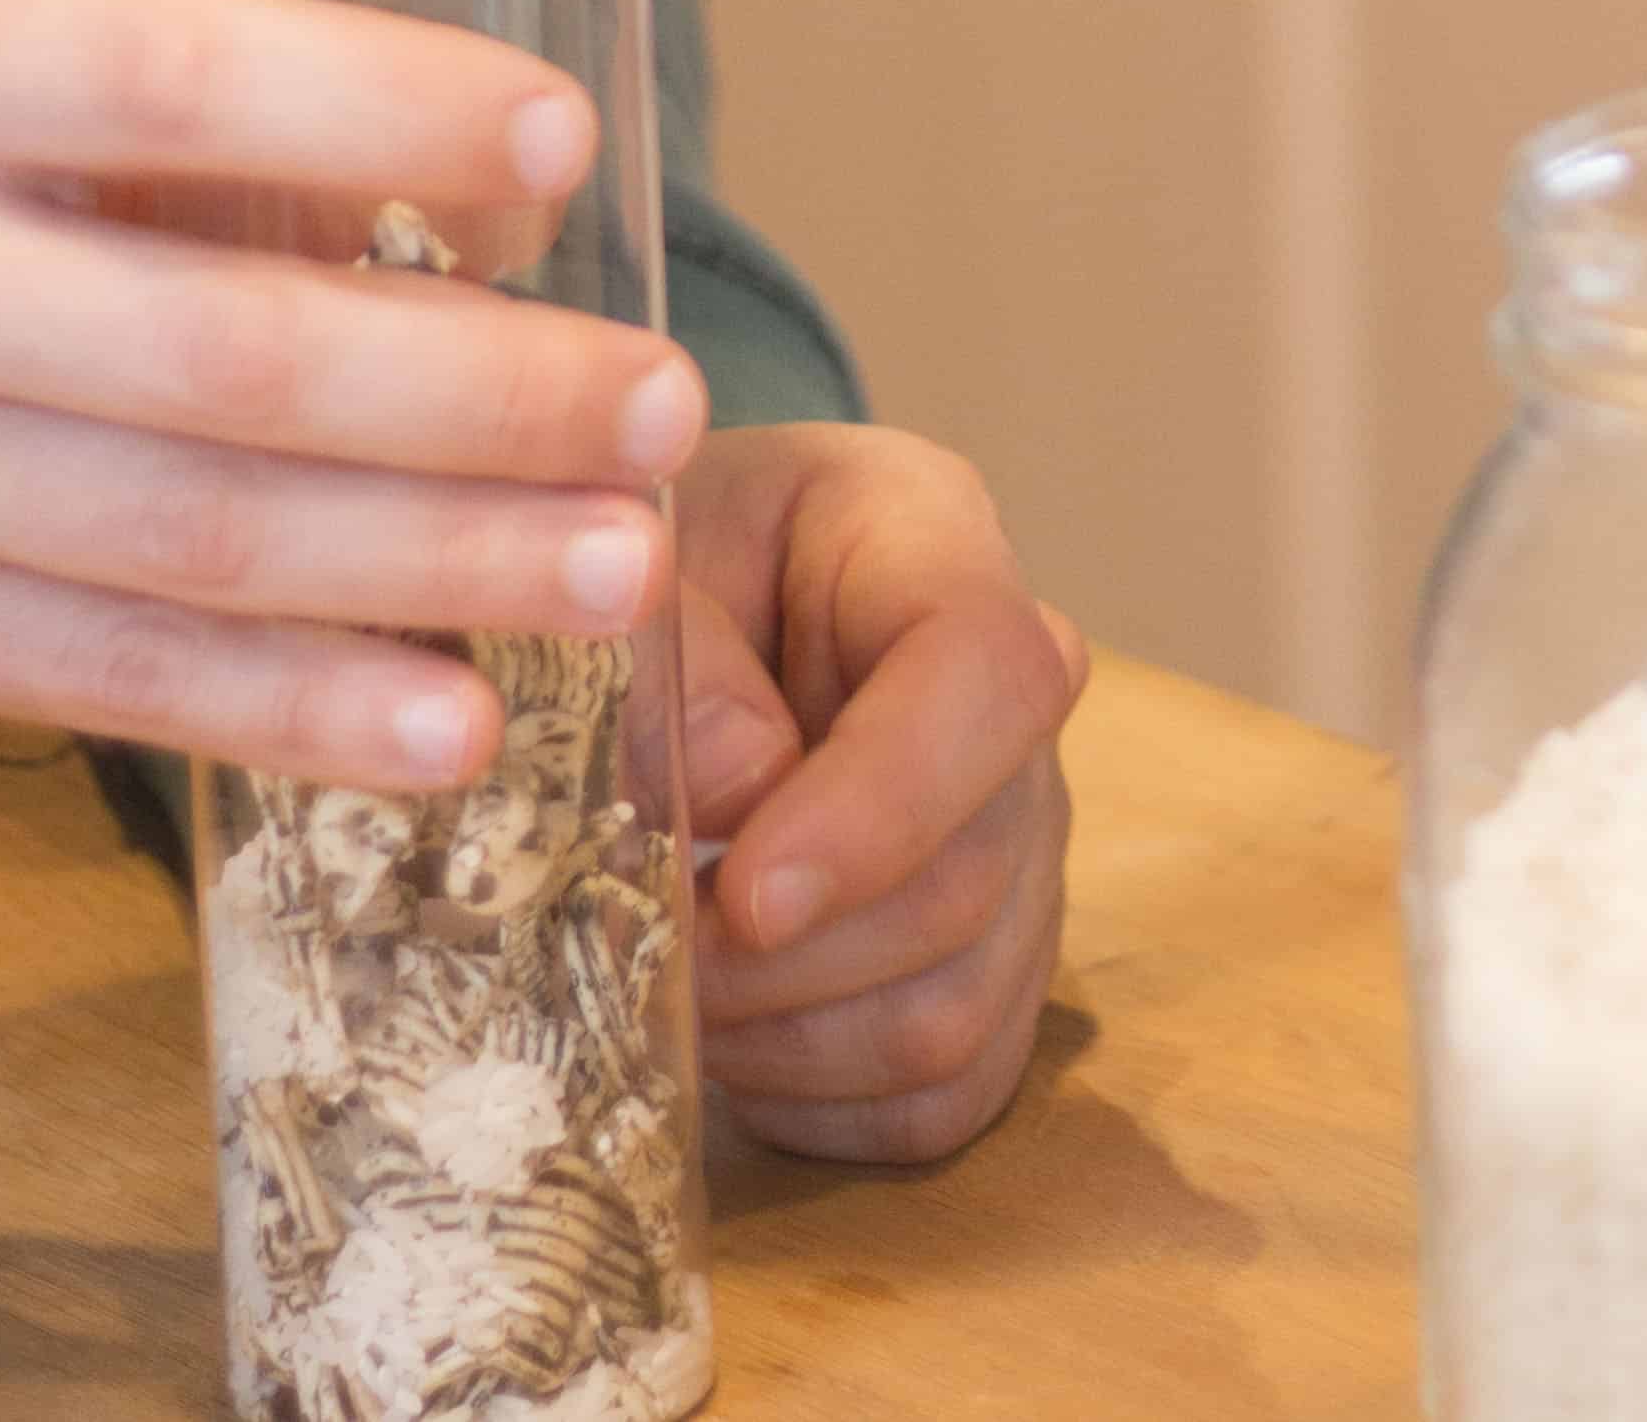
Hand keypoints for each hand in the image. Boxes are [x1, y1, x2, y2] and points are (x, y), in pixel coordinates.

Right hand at [0, 0, 704, 787]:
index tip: (566, 146)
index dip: (378, 108)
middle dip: (477, 392)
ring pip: (201, 539)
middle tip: (665, 403)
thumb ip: (171, 125)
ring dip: (439, 561)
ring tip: (626, 563)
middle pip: (226, 350)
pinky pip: (122, 683)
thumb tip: (473, 221)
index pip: (173, 78)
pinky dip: (303, 715)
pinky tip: (462, 728)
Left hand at [667, 422, 1084, 1163]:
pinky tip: (733, 1032)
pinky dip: (814, 1102)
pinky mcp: (997, 973)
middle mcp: (1013, 705)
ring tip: (668, 984)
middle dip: (785, 959)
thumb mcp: (624, 570)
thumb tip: (741, 792)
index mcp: (932, 545)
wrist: (666, 625)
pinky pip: (939, 1098)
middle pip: (968, 879)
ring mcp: (1022, 845)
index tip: (745, 894)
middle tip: (639, 947)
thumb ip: (668, 661)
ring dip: (782, 1039)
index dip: (885, 804)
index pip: (987, 675)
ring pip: (954, 1013)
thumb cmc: (642, 575)